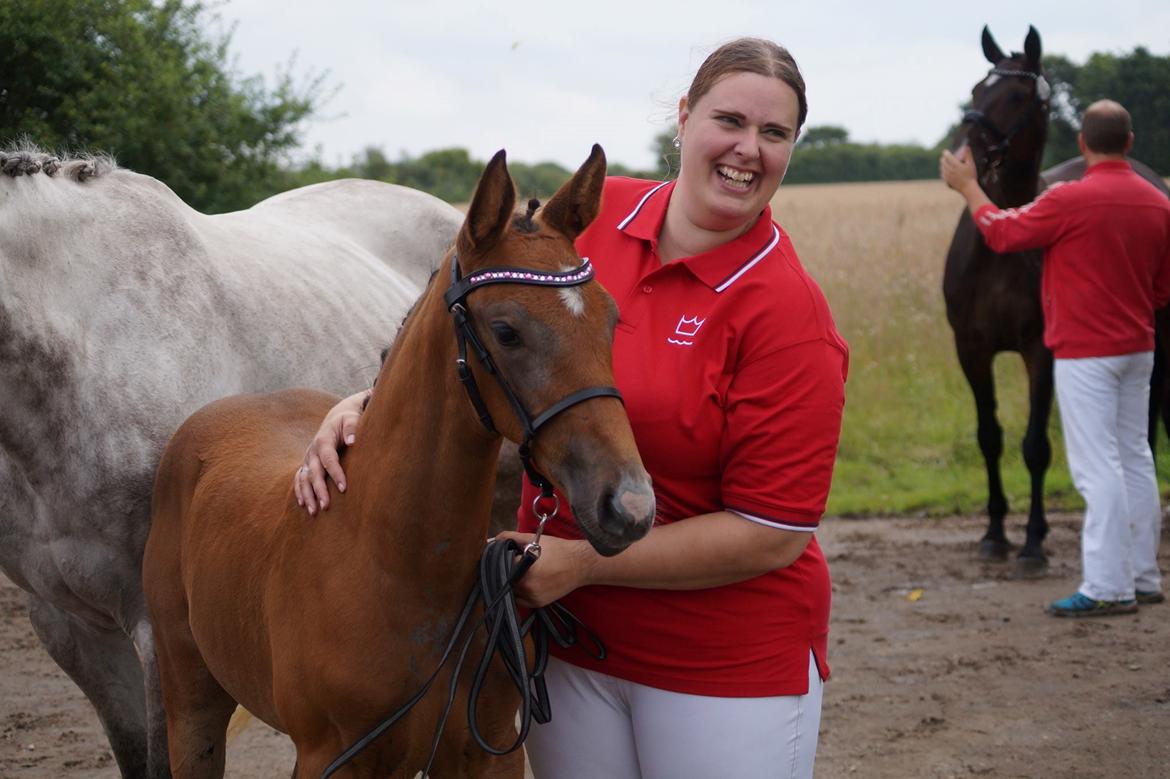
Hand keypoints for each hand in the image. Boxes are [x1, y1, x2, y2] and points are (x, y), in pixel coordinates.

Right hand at [294, 390, 368, 515]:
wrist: (337, 417)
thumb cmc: (348, 419)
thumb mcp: (352, 418)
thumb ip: (352, 428)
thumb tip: (352, 441)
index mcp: (324, 440)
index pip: (329, 459)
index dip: (335, 474)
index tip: (344, 488)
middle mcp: (313, 451)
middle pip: (314, 473)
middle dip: (319, 490)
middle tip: (326, 506)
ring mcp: (308, 458)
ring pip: (304, 478)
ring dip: (308, 495)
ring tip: (314, 512)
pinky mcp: (307, 463)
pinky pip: (300, 478)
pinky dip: (299, 491)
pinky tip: (303, 504)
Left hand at [493, 532, 597, 607]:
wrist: (581, 564)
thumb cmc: (558, 549)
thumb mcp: (533, 538)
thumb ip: (509, 537)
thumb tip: (490, 541)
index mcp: (524, 568)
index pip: (500, 565)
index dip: (498, 560)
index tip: (501, 556)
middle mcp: (527, 585)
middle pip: (503, 579)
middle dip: (504, 571)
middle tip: (510, 563)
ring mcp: (532, 597)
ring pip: (510, 591)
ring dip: (510, 582)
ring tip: (519, 571)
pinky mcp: (537, 604)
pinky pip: (520, 599)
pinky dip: (519, 591)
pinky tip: (527, 581)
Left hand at [939, 147, 976, 191]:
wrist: (968, 188)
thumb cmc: (971, 175)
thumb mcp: (971, 164)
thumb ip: (968, 155)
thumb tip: (966, 146)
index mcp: (955, 165)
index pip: (947, 156)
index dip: (946, 153)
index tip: (945, 151)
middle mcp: (950, 170)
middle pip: (943, 161)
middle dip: (943, 158)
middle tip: (945, 156)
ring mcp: (948, 176)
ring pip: (942, 168)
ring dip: (942, 164)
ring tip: (943, 162)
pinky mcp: (947, 181)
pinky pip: (942, 174)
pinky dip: (942, 170)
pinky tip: (943, 170)